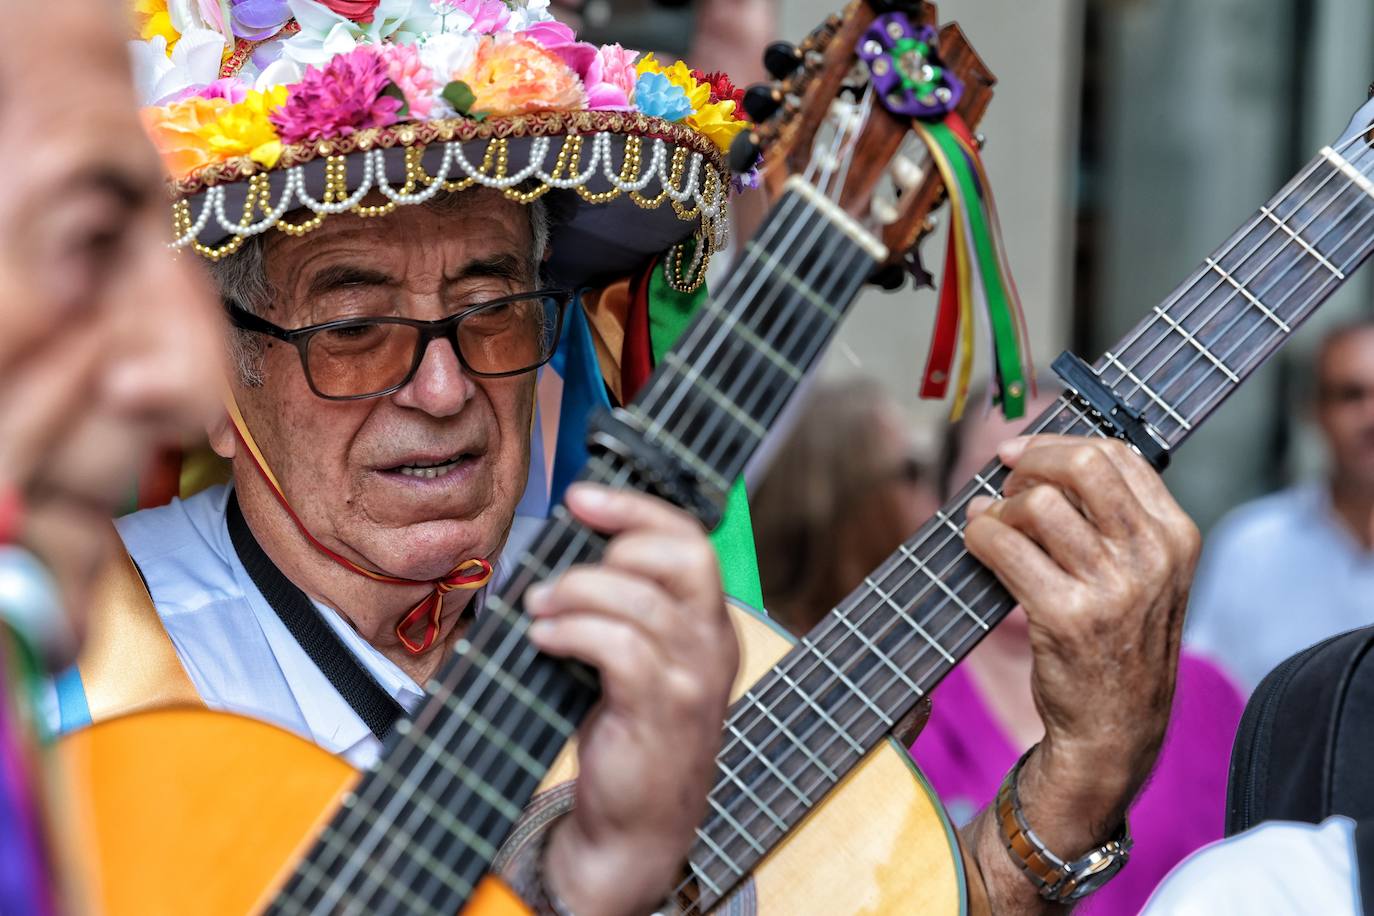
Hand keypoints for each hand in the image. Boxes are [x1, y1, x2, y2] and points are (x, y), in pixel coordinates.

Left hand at [525, 483, 738, 915]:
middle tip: (560, 571)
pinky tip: (544, 640)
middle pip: (683, 556)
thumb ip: (620, 606)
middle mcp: (713, 645)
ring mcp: (692, 680)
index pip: (690, 540)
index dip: (635, 509)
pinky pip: (619, 648)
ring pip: (641, 600)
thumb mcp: (634, 659)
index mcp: (709, 624)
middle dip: (614, 543)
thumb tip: (569, 547)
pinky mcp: (661, 713)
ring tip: (540, 609)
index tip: (580, 498)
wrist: (636, 828)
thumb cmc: (627, 733)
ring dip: (576, 592)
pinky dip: (573, 632)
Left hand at [963, 435, 1198, 854]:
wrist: (1115, 728)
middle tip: (1004, 485)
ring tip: (991, 525)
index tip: (1021, 453)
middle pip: (1081, 466)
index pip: (1117, 454)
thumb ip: (1114, 518)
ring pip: (1037, 503)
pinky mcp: (1065, 616)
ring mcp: (1111, 588)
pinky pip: (1004, 545)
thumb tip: (1041, 457)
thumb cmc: (1119, 643)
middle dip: (1029, 463)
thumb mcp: (1145, 575)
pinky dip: (979, 535)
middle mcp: (1151, 556)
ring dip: (999, 507)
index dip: (1057, 444)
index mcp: (1176, 536)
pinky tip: (976, 543)